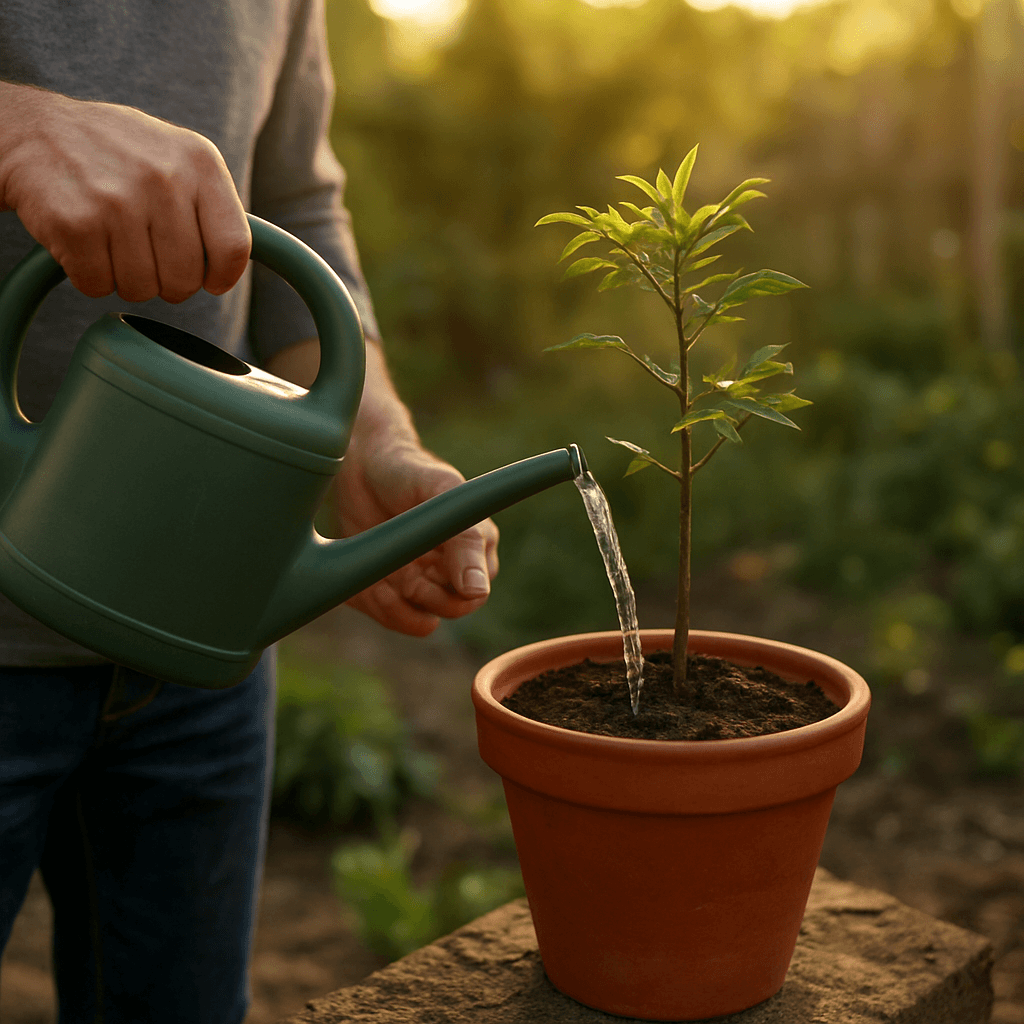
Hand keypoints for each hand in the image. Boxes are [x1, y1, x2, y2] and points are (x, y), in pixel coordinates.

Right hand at [0, 82, 249, 301]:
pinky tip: (84, 244)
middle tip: (146, 256)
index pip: (234, 247)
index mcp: (199, 161)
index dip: (222, 276)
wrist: (34, 130)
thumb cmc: (118, 154)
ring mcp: (117, 200)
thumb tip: (233, 267)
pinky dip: (89, 277)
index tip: (209, 280)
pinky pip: (98, 286)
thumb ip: (212, 205)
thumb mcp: (178, 157)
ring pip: (142, 289)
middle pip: (185, 279)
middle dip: (166, 282)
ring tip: (112, 243)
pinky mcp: (75, 223)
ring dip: (125, 279)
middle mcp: (163, 177)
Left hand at [333, 436, 499, 636]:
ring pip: (415, 619)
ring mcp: (416, 579)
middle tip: (401, 574)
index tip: (427, 568)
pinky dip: (374, 604)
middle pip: (446, 611)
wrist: (360, 462)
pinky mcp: (384, 586)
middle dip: (422, 598)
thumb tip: (476, 591)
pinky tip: (365, 580)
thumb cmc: (409, 470)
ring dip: (395, 605)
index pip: (473, 596)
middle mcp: (447, 568)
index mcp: (472, 548)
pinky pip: (384, 615)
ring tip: (378, 579)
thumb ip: (466, 539)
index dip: (451, 591)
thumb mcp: (443, 493)